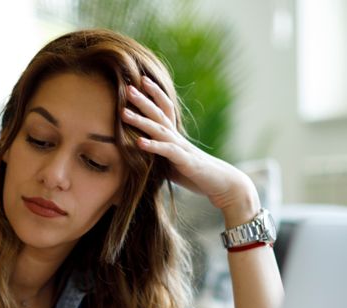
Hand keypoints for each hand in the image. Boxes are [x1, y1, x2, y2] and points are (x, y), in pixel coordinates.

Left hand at [121, 78, 259, 222]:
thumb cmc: (197, 175)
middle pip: (159, 114)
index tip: (138, 83)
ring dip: (141, 120)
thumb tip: (140, 158)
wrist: (222, 184)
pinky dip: (153, 146)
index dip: (153, 95)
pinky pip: (167, 151)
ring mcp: (182, 148)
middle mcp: (178, 138)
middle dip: (143, 100)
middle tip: (128, 87)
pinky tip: (139, 142)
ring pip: (160, 130)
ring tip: (123, 112)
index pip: (164, 110)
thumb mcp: (173, 164)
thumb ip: (159, 157)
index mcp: (175, 137)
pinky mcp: (185, 161)